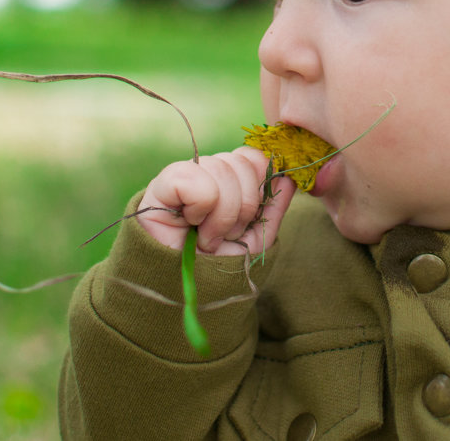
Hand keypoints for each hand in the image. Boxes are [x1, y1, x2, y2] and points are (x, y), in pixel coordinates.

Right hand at [137, 146, 296, 255]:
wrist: (187, 293)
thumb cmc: (219, 267)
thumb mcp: (256, 238)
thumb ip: (272, 205)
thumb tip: (289, 176)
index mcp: (228, 180)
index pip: (253, 156)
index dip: (261, 181)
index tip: (252, 217)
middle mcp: (206, 173)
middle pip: (241, 162)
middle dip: (244, 206)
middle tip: (228, 234)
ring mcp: (183, 176)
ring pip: (220, 169)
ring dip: (222, 214)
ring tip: (209, 237)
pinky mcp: (160, 186)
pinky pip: (192, 177)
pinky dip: (200, 207)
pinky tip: (191, 225)